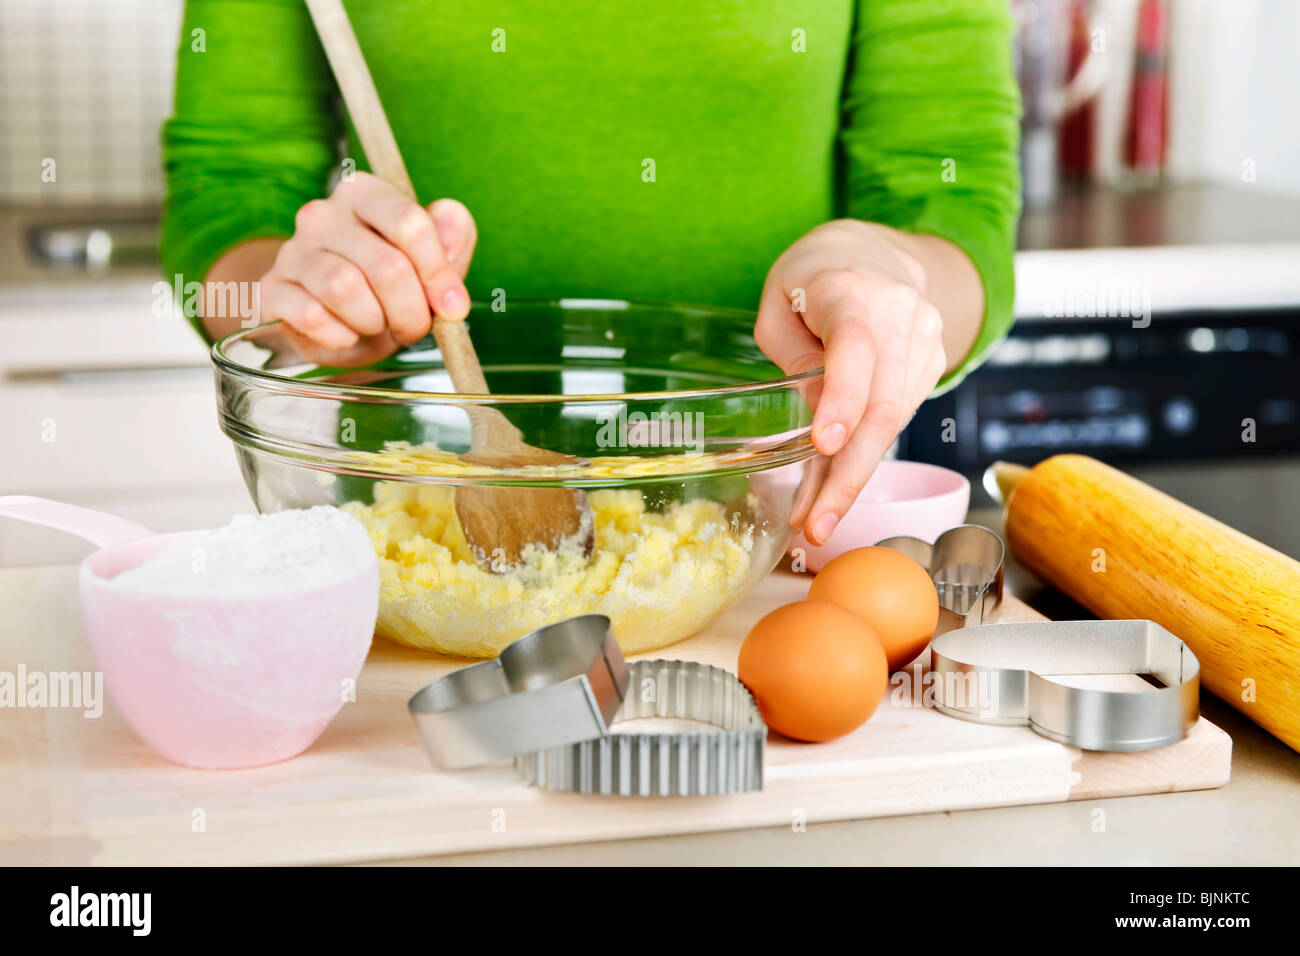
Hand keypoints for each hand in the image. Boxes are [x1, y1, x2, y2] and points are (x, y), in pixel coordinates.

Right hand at [260, 171, 476, 361]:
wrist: (339, 325)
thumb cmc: (391, 288)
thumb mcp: (433, 261)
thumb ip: (453, 236)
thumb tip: (452, 233)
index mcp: (364, 194)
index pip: (409, 223)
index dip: (438, 272)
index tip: (453, 306)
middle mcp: (322, 215)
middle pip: (386, 265)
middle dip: (412, 308)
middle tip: (414, 324)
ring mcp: (292, 252)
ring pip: (345, 288)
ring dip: (374, 321)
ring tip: (377, 324)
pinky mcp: (272, 292)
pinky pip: (312, 316)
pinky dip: (341, 336)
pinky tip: (346, 334)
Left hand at [755, 219, 947, 545]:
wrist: (877, 255)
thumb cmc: (812, 281)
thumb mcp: (778, 305)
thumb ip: (792, 357)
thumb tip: (817, 421)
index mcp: (852, 292)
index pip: (854, 348)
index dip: (842, 398)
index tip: (824, 443)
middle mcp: (900, 316)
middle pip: (881, 405)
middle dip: (848, 474)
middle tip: (816, 524)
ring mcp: (924, 343)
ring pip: (891, 424)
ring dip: (852, 478)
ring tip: (816, 520)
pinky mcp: (932, 368)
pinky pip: (896, 421)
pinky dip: (864, 458)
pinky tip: (834, 486)